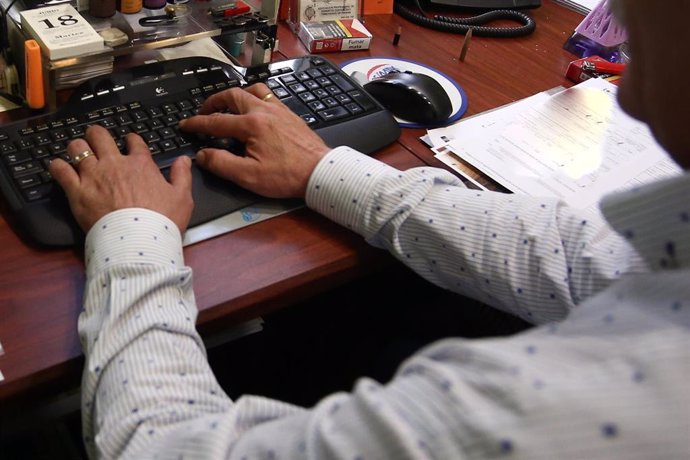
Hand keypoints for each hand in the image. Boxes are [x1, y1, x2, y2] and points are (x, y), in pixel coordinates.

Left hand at [50, 125, 193, 233]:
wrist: (138, 242)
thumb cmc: (162, 221)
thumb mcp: (182, 198)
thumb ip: (182, 175)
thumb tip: (185, 160)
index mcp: (140, 164)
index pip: (133, 141)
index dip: (131, 139)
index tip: (129, 142)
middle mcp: (115, 164)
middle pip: (100, 136)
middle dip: (97, 134)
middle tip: (96, 139)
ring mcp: (93, 176)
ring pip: (78, 147)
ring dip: (77, 147)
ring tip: (78, 151)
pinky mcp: (77, 191)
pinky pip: (61, 170)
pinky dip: (58, 166)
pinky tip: (58, 166)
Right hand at [178, 84, 329, 198]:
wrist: (320, 172)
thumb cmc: (287, 176)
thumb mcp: (249, 176)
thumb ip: (221, 163)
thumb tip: (202, 154)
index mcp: (251, 125)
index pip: (216, 121)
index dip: (196, 124)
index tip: (185, 125)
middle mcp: (264, 111)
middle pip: (232, 96)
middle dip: (213, 102)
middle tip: (204, 112)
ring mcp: (278, 109)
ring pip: (252, 90)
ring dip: (235, 95)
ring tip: (227, 105)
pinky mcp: (289, 114)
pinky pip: (268, 96)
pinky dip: (254, 97)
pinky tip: (254, 107)